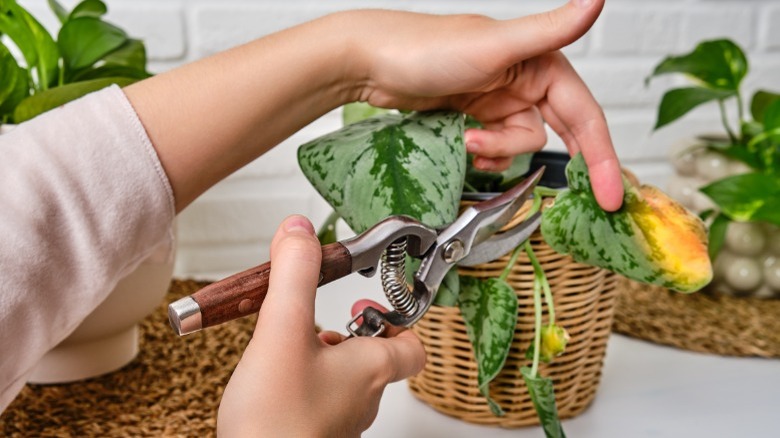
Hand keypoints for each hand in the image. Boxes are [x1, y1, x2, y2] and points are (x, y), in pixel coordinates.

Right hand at [217, 216, 425, 436]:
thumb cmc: (276, 422)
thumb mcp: (283, 332)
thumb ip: (294, 276)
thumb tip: (300, 230)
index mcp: (369, 369)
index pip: (413, 345)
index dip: (403, 319)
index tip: (379, 299)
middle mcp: (362, 399)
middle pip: (376, 358)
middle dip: (349, 332)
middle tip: (322, 319)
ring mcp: (338, 423)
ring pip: (345, 382)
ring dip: (324, 357)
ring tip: (290, 344)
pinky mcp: (312, 436)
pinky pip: (319, 402)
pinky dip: (304, 383)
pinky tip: (274, 380)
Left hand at [344, 0, 622, 209]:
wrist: (368, 62)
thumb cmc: (425, 46)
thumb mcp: (494, 45)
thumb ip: (548, 30)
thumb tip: (595, 0)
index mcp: (539, 62)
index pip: (584, 115)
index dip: (603, 156)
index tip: (612, 194)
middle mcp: (523, 81)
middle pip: (560, 132)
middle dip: (569, 163)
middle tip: (588, 199)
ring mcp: (497, 101)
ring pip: (519, 144)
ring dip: (499, 151)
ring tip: (470, 142)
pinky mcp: (473, 116)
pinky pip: (493, 147)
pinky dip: (484, 153)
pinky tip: (464, 146)